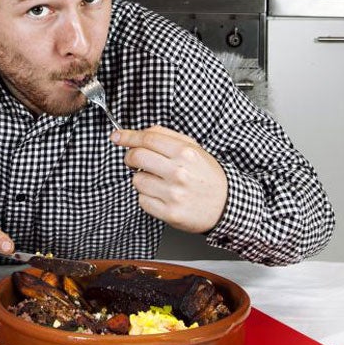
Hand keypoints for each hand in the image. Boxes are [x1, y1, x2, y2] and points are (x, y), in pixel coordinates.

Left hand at [110, 125, 226, 233]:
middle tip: (134, 159)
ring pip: (136, 180)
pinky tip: (162, 195)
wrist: (226, 205)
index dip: (127, 136)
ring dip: (142, 179)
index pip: (147, 138)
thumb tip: (141, 132)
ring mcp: (173, 194)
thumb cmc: (208, 176)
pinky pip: (142, 200)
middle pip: (136, 156)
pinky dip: (147, 197)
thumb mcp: (195, 149)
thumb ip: (168, 136)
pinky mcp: (169, 213)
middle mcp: (179, 172)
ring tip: (158, 181)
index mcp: (185, 153)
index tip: (117, 136)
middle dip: (130, 156)